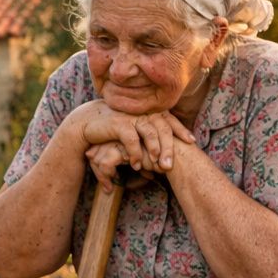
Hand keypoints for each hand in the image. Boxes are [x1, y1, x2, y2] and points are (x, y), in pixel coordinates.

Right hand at [70, 101, 194, 177]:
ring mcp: (131, 116)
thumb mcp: (132, 129)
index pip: (169, 120)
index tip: (191, 142)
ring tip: (158, 166)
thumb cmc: (112, 129)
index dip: (181, 130)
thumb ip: (146, 136)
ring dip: (155, 151)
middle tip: (172, 165)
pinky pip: (131, 139)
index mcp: (148, 112)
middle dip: (169, 148)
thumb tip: (160, 156)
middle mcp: (142, 112)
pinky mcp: (118, 123)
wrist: (86, 122)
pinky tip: (135, 165)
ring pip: (150, 133)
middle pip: (163, 128)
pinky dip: (135, 153)